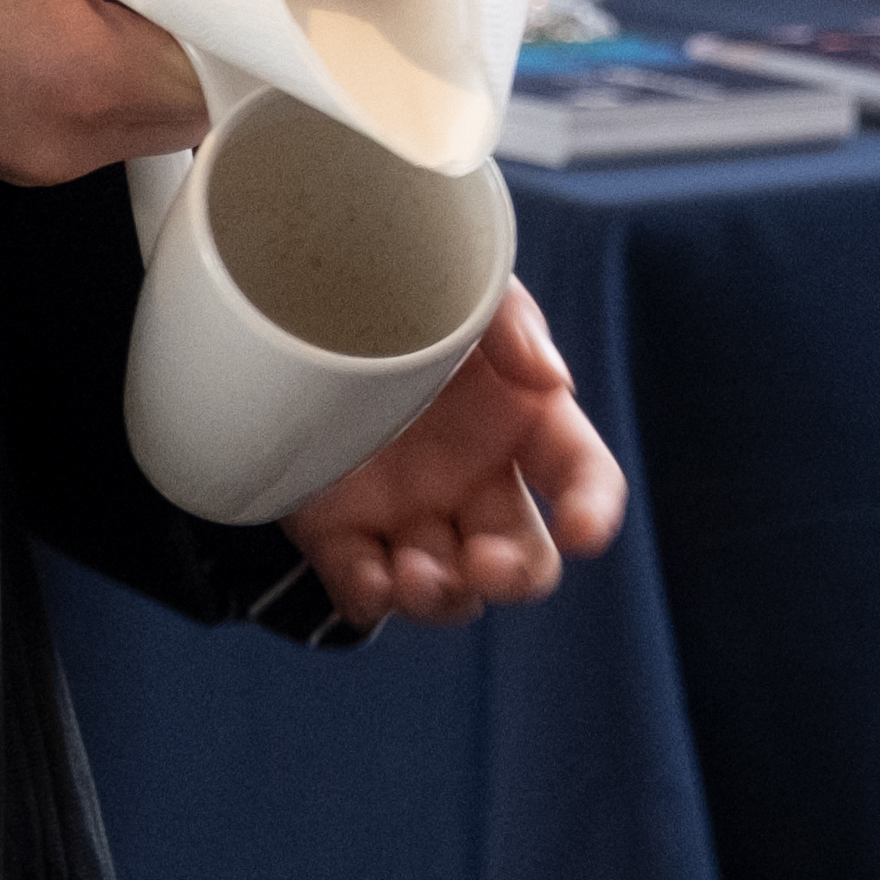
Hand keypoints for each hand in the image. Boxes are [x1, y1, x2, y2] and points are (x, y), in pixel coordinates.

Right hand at [0, 0, 265, 178]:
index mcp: (85, 81)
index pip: (235, 60)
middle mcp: (71, 142)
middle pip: (204, 87)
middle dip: (215, 8)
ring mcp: (37, 154)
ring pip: (155, 103)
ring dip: (164, 32)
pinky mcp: (6, 145)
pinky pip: (100, 109)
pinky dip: (115, 53)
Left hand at [283, 280, 623, 628]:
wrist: (286, 287)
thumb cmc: (391, 281)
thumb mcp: (456, 282)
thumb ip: (508, 320)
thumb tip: (551, 380)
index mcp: (515, 420)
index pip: (579, 475)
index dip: (593, 508)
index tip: (582, 531)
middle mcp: (471, 477)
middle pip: (522, 558)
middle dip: (513, 576)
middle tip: (483, 564)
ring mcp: (405, 511)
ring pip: (449, 591)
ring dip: (442, 597)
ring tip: (412, 574)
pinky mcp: (337, 530)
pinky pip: (363, 590)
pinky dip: (372, 599)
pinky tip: (371, 579)